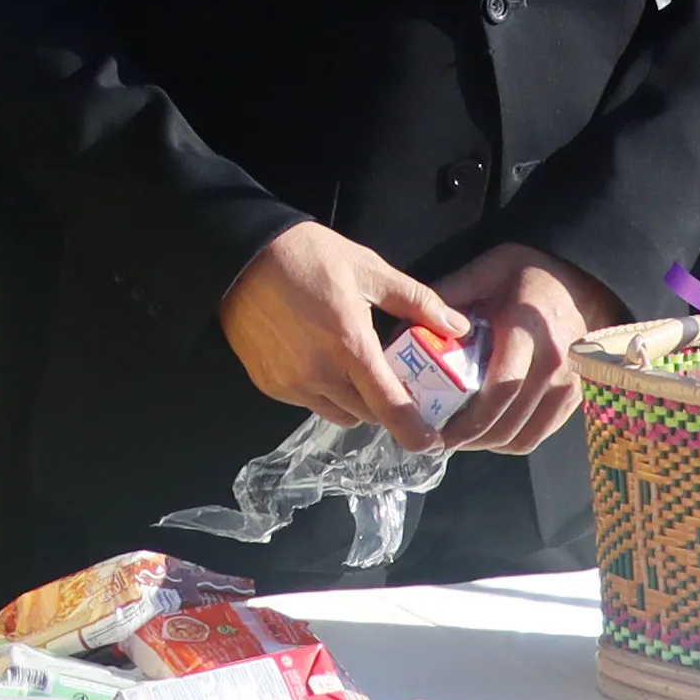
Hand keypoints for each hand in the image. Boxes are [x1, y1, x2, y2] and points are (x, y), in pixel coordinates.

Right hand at [217, 217, 462, 435]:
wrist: (242, 257)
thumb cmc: (310, 257)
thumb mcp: (369, 270)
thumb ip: (417, 302)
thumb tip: (457, 326)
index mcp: (351, 347)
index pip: (390, 407)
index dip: (415, 431)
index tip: (431, 443)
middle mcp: (320, 375)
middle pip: (368, 415)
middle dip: (387, 406)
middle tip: (394, 383)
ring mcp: (291, 384)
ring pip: (339, 413)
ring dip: (356, 402)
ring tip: (356, 370)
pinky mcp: (270, 385)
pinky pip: (310, 403)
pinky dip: (324, 393)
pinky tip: (321, 362)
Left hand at [426, 240, 619, 455]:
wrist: (582, 287)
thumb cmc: (530, 277)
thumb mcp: (487, 271)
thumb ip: (449, 294)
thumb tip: (405, 327)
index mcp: (526, 330)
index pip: (498, 391)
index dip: (465, 421)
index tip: (435, 430)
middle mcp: (553, 362)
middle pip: (507, 422)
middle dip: (468, 439)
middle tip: (437, 439)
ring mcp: (568, 384)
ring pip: (522, 437)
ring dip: (485, 444)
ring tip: (457, 437)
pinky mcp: (573, 399)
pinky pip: (536, 435)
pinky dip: (507, 441)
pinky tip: (485, 431)